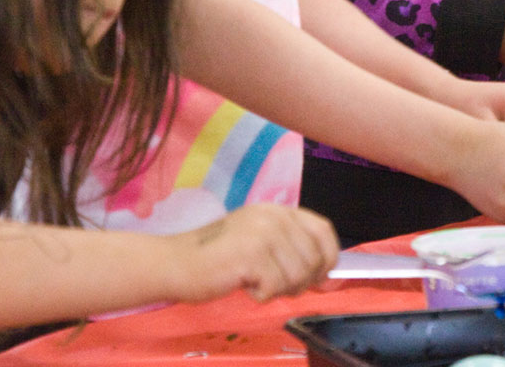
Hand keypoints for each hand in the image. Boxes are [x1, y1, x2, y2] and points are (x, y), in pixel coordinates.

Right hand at [169, 204, 338, 304]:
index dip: (328, 257)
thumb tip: (327, 274)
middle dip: (301, 282)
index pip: (323, 230)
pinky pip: (276, 287)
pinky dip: (262, 295)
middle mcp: (273, 216)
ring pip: (298, 276)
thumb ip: (291, 248)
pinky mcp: (251, 254)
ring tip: (257, 283)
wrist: (175, 263)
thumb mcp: (259, 240)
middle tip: (274, 285)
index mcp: (278, 210)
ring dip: (280, 290)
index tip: (320, 276)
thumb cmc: (217, 257)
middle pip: (314, 258)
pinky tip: (246, 286)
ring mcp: (263, 233)